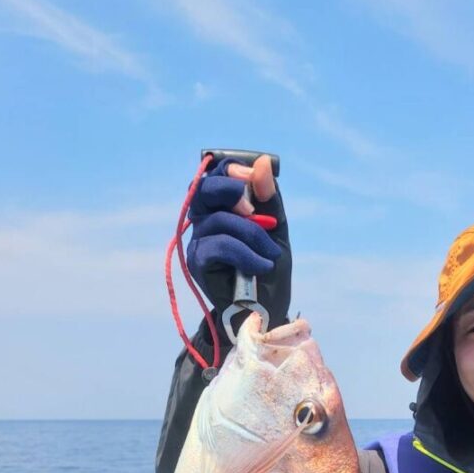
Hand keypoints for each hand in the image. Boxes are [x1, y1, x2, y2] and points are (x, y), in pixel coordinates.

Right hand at [186, 155, 291, 332]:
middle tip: (254, 212)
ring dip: (252, 234)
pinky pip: (219, 245)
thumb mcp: (275, 229)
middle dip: (232, 191)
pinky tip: (261, 265)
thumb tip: (262, 162)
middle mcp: (204, 221)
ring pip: (219, 219)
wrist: (267, 310)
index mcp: (221, 208)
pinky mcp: (198, 263)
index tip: (254, 181)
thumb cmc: (269, 269)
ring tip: (271, 254)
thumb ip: (268, 198)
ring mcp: (198, 242)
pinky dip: (245, 253)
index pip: (216, 174)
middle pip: (204, 188)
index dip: (233, 171)